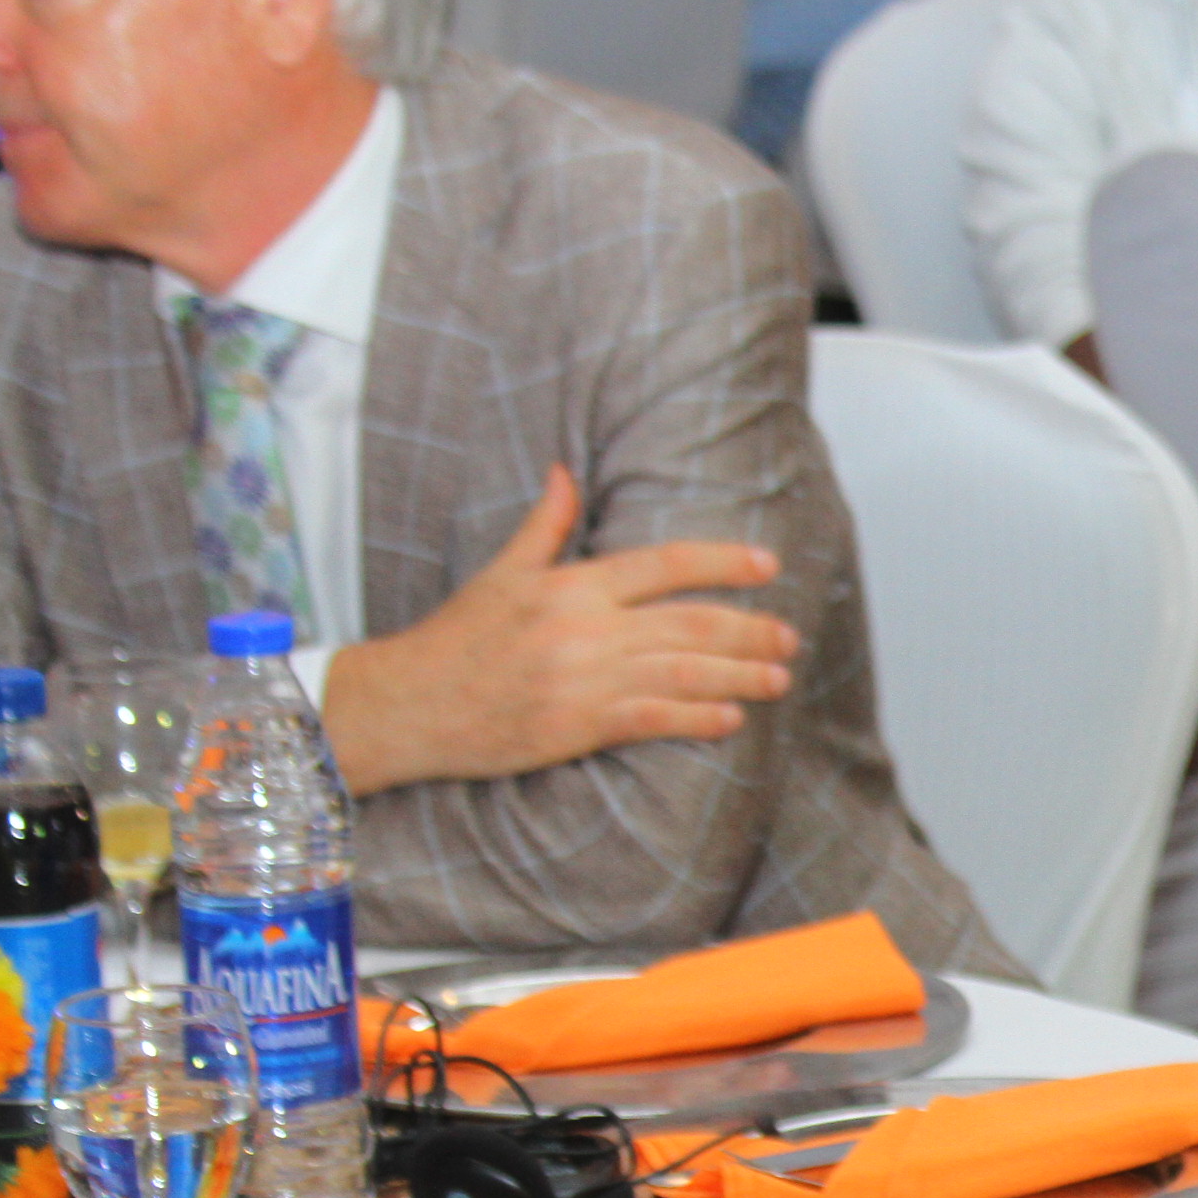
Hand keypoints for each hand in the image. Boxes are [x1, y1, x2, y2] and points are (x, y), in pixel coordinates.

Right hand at [322, 463, 797, 798]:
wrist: (408, 703)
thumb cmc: (458, 638)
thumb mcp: (500, 572)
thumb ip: (544, 525)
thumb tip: (564, 471)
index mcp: (570, 585)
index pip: (664, 563)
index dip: (723, 562)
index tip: (768, 565)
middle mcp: (583, 629)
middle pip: (689, 621)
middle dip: (749, 628)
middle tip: (789, 635)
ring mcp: (582, 679)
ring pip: (682, 672)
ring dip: (739, 675)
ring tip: (778, 676)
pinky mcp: (575, 726)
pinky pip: (652, 719)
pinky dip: (697, 718)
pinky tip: (731, 718)